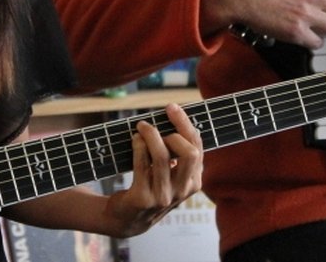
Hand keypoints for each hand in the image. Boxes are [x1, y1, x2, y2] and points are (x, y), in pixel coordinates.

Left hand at [105, 104, 203, 236]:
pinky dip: (138, 146)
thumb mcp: (170, 174)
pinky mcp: (143, 199)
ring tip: (141, 127)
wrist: (128, 218)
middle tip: (155, 123)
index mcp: (194, 181)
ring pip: (162, 157)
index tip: (171, 107)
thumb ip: (176, 153)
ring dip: (151, 135)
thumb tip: (173, 116)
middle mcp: (182, 191)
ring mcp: (163, 197)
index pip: (197, 148)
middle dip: (173, 130)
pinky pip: (142, 165)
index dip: (185, 124)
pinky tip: (135, 139)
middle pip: (189, 153)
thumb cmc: (151, 186)